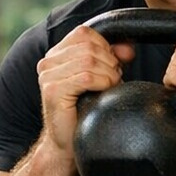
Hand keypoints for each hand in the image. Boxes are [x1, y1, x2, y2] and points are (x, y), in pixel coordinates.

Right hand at [37, 25, 135, 154]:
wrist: (67, 143)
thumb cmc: (83, 111)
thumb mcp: (100, 78)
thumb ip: (111, 58)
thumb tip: (128, 47)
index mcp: (55, 55)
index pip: (84, 33)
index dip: (105, 45)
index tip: (114, 64)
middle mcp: (47, 62)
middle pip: (89, 45)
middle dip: (109, 61)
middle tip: (113, 80)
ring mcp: (47, 76)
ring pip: (89, 60)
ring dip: (108, 74)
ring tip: (109, 87)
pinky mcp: (53, 91)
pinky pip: (86, 77)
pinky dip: (102, 83)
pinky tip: (103, 93)